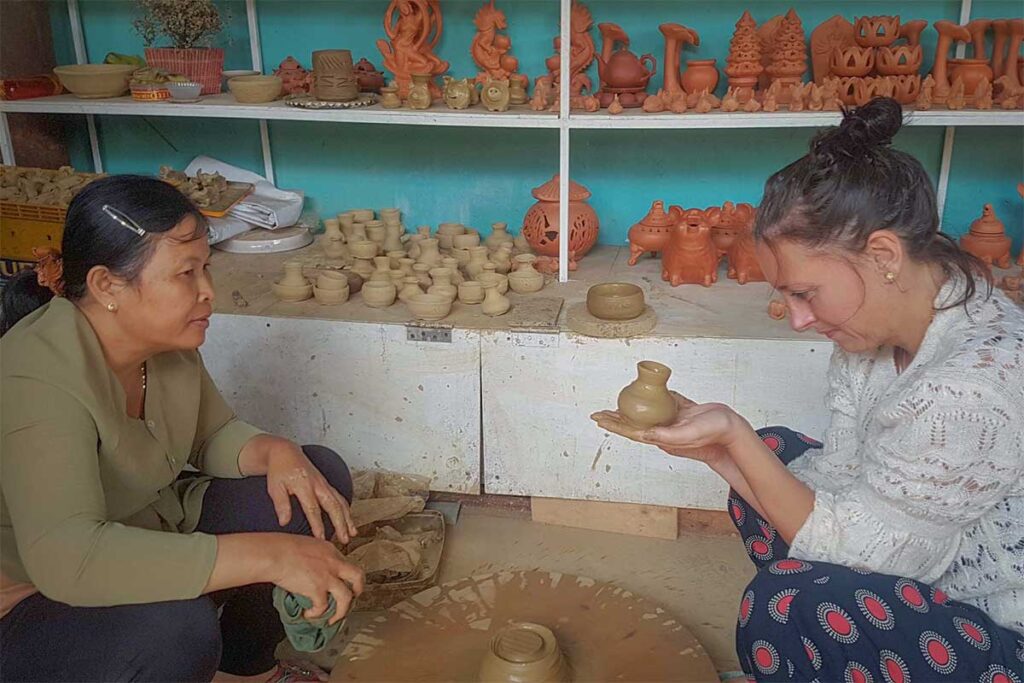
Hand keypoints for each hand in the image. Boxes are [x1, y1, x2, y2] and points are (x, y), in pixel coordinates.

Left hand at [265, 441, 357, 543]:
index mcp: (304, 485)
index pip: (313, 508)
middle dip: (341, 523)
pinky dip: (346, 509)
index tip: (321, 539)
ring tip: (352, 533)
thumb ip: (281, 504)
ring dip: (347, 518)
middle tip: (345, 539)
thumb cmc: (279, 469)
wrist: (285, 451)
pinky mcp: (326, 483)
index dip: (318, 525)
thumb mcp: (274, 487)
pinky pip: (339, 497)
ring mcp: (324, 483)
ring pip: (340, 502)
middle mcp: (318, 484)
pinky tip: (349, 519)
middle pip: (333, 506)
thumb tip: (284, 522)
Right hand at [272, 535, 364, 623]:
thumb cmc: (282, 548)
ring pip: (347, 597)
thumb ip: (314, 556)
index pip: (345, 564)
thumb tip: (310, 567)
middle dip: (358, 589)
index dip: (344, 576)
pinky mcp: (317, 589)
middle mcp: (333, 563)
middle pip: (358, 576)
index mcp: (330, 550)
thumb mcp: (306, 545)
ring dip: (342, 610)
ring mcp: (327, 576)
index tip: (340, 583)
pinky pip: (322, 607)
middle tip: (353, 598)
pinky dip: (316, 614)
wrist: (274, 553)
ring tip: (334, 618)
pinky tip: (308, 614)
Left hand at [591, 392, 733, 468]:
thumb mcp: (689, 434)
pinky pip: (662, 405)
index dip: (614, 425)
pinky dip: (650, 400)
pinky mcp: (680, 413)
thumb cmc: (713, 433)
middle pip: (634, 425)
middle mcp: (664, 431)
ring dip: (629, 411)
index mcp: (662, 437)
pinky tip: (643, 395)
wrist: (732, 428)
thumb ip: (667, 436)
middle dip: (616, 419)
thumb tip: (644, 434)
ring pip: (645, 415)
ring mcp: (671, 423)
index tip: (599, 418)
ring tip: (616, 406)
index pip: (632, 432)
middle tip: (599, 413)